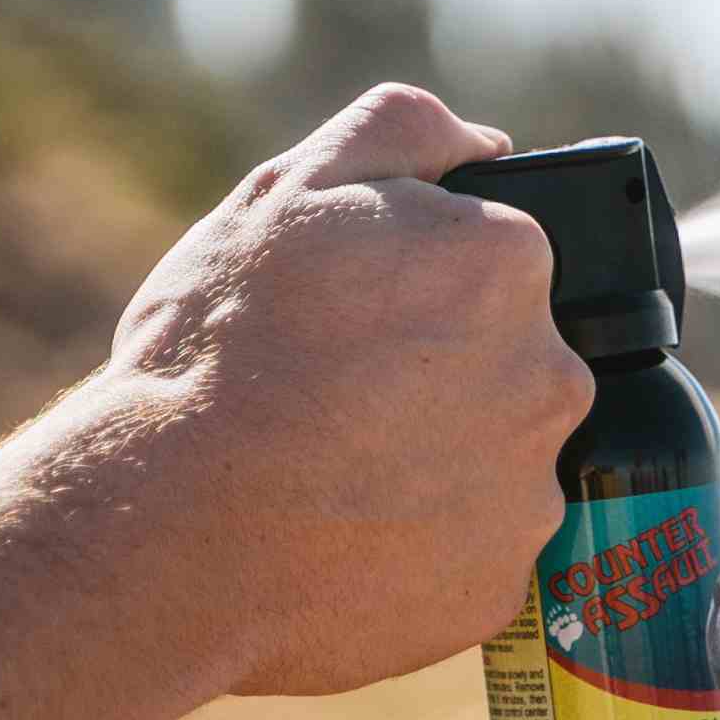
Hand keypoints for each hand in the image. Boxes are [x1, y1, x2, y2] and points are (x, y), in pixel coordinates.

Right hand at [107, 83, 594, 693]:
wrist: (167, 531)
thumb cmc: (219, 353)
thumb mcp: (288, 190)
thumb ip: (404, 132)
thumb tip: (489, 144)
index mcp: (509, 266)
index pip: (502, 269)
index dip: (427, 292)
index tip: (365, 324)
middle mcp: (552, 379)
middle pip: (512, 369)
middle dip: (443, 380)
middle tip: (344, 405)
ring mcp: (532, 494)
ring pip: (498, 467)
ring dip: (438, 469)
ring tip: (336, 479)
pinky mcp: (504, 588)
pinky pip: (474, 557)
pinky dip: (425, 552)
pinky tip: (348, 543)